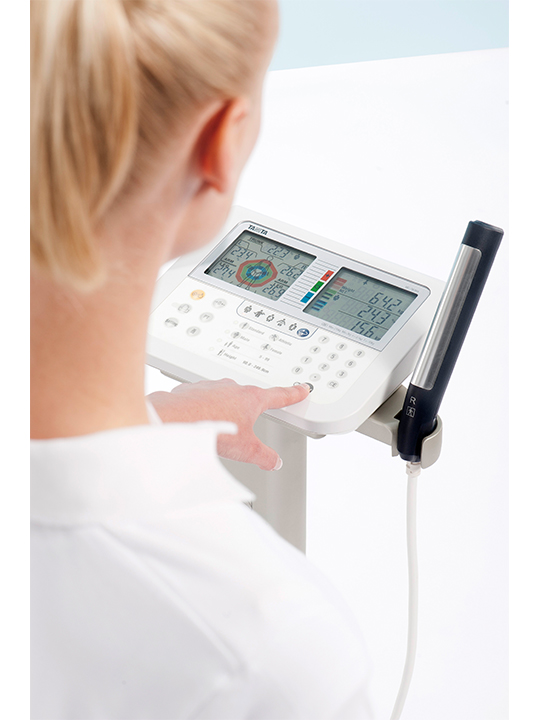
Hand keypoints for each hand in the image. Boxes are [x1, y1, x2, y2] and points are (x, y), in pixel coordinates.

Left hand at [147, 379, 309, 470]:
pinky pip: (204, 398)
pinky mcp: (193, 390)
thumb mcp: (246, 449)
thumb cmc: (211, 425)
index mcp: (252, 398)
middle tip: (253, 418)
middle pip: (250, 395)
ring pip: (225, 396)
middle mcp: (233, 388)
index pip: (279, 395)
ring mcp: (212, 387)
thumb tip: (274, 461)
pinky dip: (205, 407)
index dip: (293, 393)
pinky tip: (202, 420)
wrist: (177, 418)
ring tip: (223, 425)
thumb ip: (264, 456)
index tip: (301, 389)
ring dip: (227, 407)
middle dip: (253, 406)